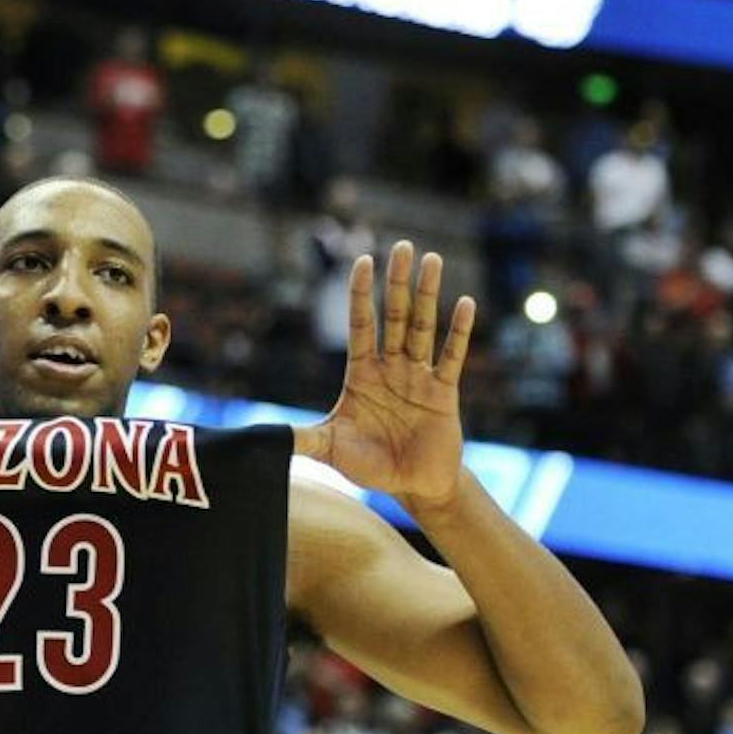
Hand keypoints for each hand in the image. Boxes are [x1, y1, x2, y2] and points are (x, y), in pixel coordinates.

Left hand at [293, 242, 474, 513]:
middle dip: (397, 283)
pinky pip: (450, 357)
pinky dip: (458, 332)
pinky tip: (465, 304)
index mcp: (362, 374)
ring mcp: (418, 377)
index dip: (360, 294)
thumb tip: (267, 437)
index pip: (360, 325)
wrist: (412, 487)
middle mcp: (391, 368)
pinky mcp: (443, 392)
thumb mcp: (331, 449)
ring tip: (432, 259)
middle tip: (401, 246)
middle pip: (394, 317)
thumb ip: (304, 439)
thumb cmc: (371, 465)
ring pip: (423, 327)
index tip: (361, 260)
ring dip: (428, 295)